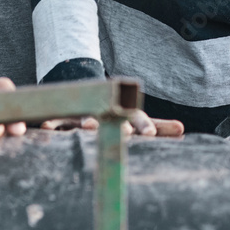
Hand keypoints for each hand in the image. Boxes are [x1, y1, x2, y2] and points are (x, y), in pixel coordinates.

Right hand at [41, 109, 183, 137]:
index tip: (149, 135)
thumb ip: (158, 126)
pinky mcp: (64, 118)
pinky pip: (58, 121)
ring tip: (87, 126)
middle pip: (112, 117)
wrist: (88, 94)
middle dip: (116, 124)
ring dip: (87, 121)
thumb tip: (182, 128)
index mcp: (125, 114)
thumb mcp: (137, 120)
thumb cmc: (116, 115)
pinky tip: (46, 126)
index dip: (143, 126)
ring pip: (85, 118)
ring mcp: (85, 113)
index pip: (138, 120)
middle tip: (124, 132)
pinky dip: (54, 123)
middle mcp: (105, 112)